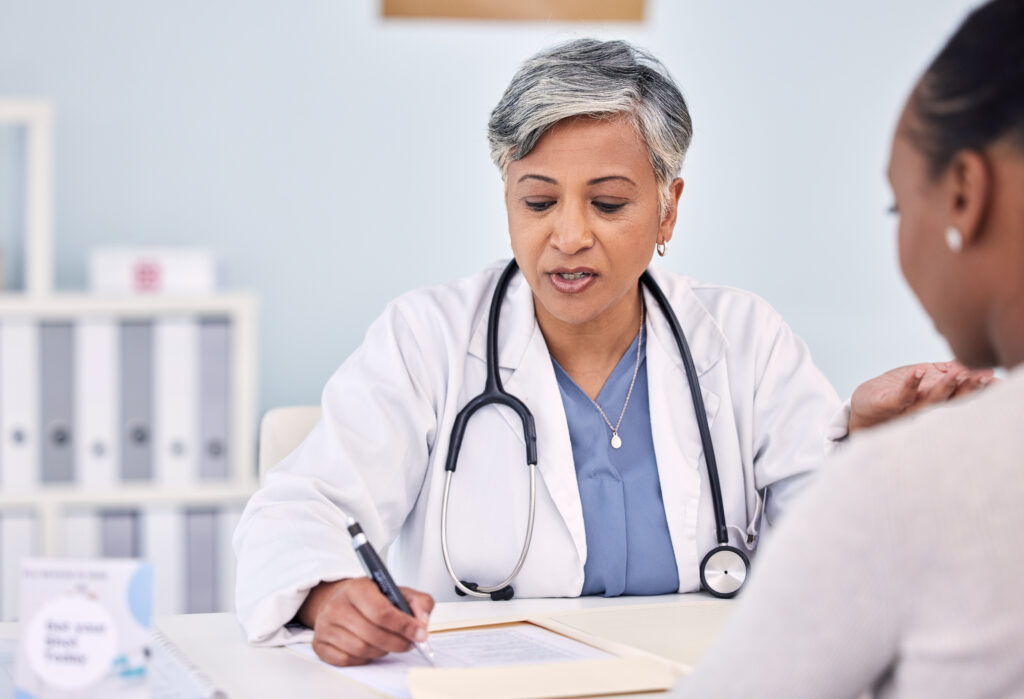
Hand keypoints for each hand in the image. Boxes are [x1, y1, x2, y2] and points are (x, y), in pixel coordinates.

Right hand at [297, 578, 434, 665]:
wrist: (342, 600)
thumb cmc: (372, 598)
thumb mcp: (397, 591)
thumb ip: (418, 602)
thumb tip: (422, 623)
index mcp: (357, 587)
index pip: (382, 612)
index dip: (404, 626)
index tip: (419, 634)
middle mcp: (337, 605)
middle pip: (373, 634)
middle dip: (397, 642)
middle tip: (409, 642)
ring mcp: (326, 626)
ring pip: (362, 649)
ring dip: (382, 651)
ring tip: (388, 643)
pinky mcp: (320, 644)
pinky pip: (348, 660)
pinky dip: (364, 658)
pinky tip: (370, 647)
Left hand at [848, 361, 993, 433]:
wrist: (862, 411)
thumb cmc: (894, 394)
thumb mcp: (921, 381)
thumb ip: (942, 373)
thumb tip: (967, 362)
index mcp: (936, 400)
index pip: (962, 393)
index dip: (979, 386)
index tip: (996, 377)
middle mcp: (926, 407)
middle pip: (952, 399)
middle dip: (971, 389)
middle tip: (987, 377)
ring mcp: (908, 407)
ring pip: (931, 400)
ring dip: (946, 387)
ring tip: (959, 374)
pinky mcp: (888, 404)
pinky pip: (901, 395)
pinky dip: (910, 384)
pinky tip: (918, 371)